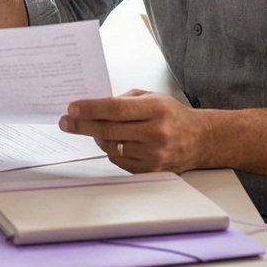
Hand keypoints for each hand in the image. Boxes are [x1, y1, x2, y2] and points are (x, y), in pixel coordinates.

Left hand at [59, 90, 209, 173]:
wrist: (200, 139)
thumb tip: (93, 106)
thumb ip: (123, 100)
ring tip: (91, 129)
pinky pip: (119, 160)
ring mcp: (153, 154)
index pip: (115, 109)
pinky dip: (110, 150)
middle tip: (66, 121)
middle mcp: (155, 133)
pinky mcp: (150, 169)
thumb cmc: (173, 116)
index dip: (90, 109)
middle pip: (109, 129)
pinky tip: (110, 141)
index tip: (72, 108)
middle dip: (82, 125)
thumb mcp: (152, 97)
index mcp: (155, 109)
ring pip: (111, 147)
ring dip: (96, 137)